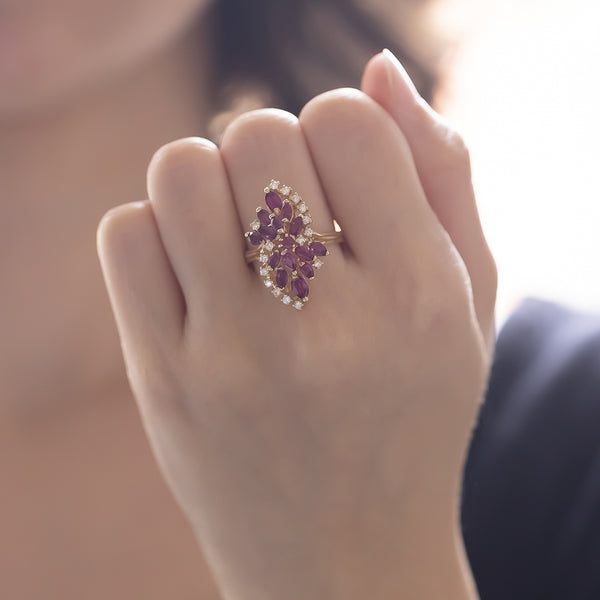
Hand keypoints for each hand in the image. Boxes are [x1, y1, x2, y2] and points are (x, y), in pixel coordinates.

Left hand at [97, 50, 494, 599]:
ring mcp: (232, 358)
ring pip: (181, 171)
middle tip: (291, 207)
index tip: (345, 180)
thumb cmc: (414, 414)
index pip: (345, 120)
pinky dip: (159, 232)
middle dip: (273, 149)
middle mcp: (322, 327)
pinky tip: (197, 274)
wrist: (346, 557)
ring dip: (211, 177)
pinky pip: (128, 235)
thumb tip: (379, 70)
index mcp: (416, 297)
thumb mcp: (466, 301)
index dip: (341, 129)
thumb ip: (441, 175)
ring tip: (241, 231)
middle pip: (256, 132)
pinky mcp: (165, 383)